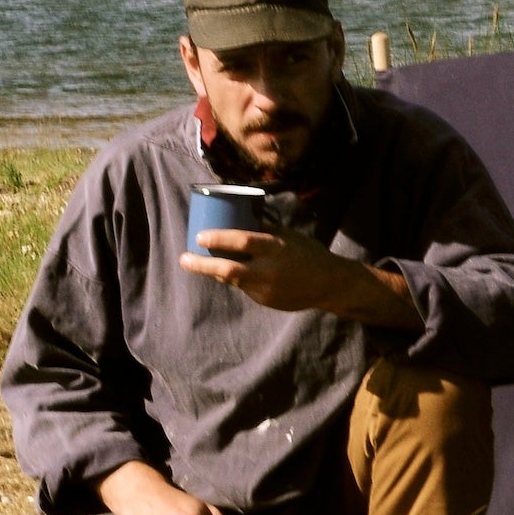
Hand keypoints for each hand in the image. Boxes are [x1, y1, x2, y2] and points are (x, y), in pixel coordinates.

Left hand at [179, 226, 421, 328]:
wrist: (329, 284)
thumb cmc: (308, 253)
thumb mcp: (290, 236)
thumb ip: (266, 230)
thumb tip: (241, 214)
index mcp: (276, 248)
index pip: (242, 240)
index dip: (217, 238)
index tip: (198, 236)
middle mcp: (269, 270)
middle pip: (227, 269)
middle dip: (201, 264)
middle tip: (184, 258)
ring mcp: (266, 289)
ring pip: (232, 279)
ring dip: (213, 271)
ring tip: (198, 262)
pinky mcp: (265, 300)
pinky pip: (244, 287)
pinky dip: (236, 278)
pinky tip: (233, 272)